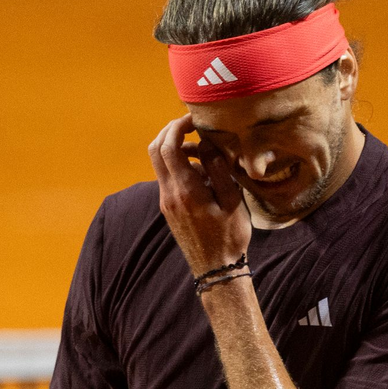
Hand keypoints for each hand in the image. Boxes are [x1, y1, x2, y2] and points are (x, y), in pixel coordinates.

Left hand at [147, 113, 250, 276]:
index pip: (169, 146)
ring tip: (205, 151)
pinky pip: (168, 176)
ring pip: (160, 163)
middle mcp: (169, 194)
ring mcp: (165, 201)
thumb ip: (218, 169)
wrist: (215, 269)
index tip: (195, 119)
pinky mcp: (168, 207)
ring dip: (177, 148)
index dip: (178, 125)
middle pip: (155, 149)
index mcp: (185, 190)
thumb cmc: (229, 236)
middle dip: (170, 131)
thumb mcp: (232, 201)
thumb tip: (206, 144)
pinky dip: (180, 165)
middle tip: (191, 125)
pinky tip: (202, 170)